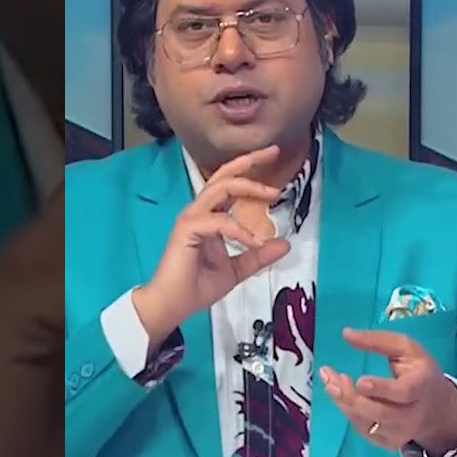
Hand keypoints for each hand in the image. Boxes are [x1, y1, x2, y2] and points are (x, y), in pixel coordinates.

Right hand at [132, 146, 290, 346]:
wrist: (172, 305)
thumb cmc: (196, 287)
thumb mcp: (236, 269)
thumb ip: (257, 256)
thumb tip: (285, 244)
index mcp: (210, 216)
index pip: (230, 185)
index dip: (250, 171)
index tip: (273, 159)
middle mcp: (199, 211)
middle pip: (224, 175)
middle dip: (250, 161)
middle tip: (273, 152)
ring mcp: (192, 217)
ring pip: (221, 188)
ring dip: (249, 187)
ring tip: (273, 193)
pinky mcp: (188, 229)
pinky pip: (220, 221)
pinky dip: (240, 230)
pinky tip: (254, 242)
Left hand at [321, 328, 456, 456]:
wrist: (435, 406)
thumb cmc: (417, 371)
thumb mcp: (405, 347)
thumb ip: (377, 339)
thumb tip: (346, 334)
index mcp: (421, 386)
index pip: (403, 392)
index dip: (381, 388)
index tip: (360, 381)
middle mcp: (413, 415)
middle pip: (379, 412)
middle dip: (351, 397)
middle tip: (330, 381)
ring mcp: (401, 432)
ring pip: (367, 423)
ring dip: (344, 402)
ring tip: (330, 381)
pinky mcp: (389, 442)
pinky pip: (363, 430)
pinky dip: (348, 412)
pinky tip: (340, 394)